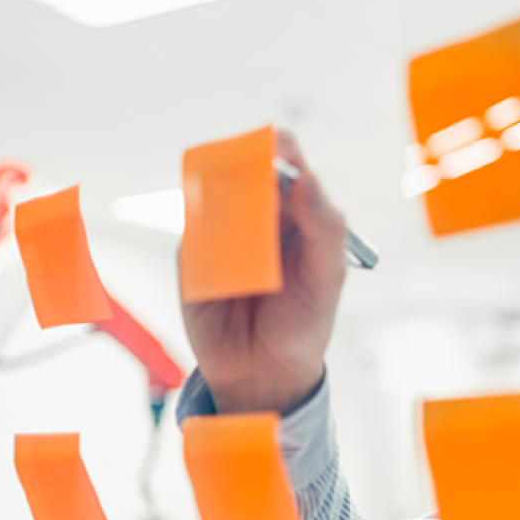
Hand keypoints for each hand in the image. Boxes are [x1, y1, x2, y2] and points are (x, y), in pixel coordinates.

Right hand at [180, 130, 346, 414]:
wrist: (263, 371)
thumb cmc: (304, 319)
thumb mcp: (328, 275)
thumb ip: (324, 225)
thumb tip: (307, 178)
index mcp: (297, 210)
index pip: (286, 162)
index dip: (280, 148)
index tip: (277, 150)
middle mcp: (258, 214)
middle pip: (243, 169)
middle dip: (244, 170)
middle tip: (253, 188)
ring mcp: (222, 231)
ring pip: (211, 196)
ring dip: (220, 205)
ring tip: (244, 244)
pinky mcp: (192, 255)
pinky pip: (191, 233)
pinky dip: (200, 238)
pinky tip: (220, 264)